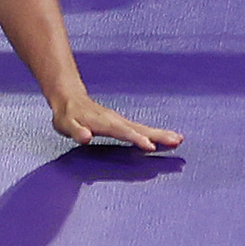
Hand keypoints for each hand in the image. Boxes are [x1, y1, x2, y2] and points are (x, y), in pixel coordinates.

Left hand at [53, 92, 183, 151]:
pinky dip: (154, 133)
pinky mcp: (122, 124)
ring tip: (178, 140)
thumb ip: (76, 131)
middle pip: (140, 128)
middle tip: (176, 141)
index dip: (136, 139)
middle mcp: (116, 120)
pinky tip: (165, 138)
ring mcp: (120, 121)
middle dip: (158, 135)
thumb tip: (86, 137)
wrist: (71, 99)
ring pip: (144, 128)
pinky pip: (141, 129)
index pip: (123, 132)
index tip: (150, 146)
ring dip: (161, 134)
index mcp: (104, 122)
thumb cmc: (68, 115)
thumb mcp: (66, 124)